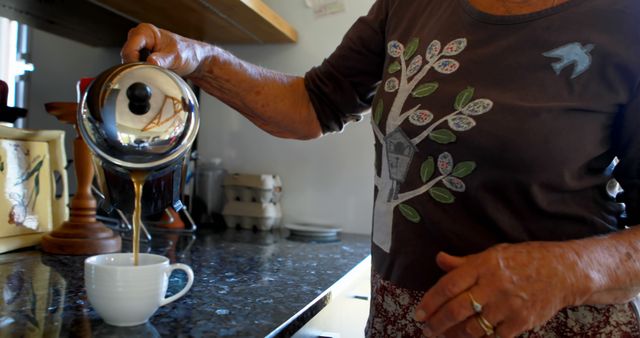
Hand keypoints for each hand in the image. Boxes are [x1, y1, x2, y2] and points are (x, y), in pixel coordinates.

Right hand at [121, 23, 212, 76]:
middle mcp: (140, 37)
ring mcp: (139, 46)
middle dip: (136, 66)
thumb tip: (151, 62)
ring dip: (139, 69)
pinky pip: (134, 65)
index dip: (133, 62)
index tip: (142, 71)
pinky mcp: (141, 55)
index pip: (129, 49)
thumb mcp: (176, 58)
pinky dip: (141, 70)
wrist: (194, 59)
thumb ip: (163, 60)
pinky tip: (152, 72)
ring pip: (129, 62)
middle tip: (150, 73)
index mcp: (146, 31)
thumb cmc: (187, 53)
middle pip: (126, 55)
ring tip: (154, 71)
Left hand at [414, 242, 594, 337]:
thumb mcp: (493, 253)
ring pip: (473, 327)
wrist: (564, 272)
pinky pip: (493, 336)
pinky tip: (470, 337)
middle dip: (437, 323)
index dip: (430, 301)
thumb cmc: (525, 260)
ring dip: (455, 334)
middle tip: (427, 330)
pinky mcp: (521, 322)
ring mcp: (508, 305)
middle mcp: (494, 285)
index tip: (419, 313)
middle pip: (457, 309)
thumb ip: (464, 262)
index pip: (448, 285)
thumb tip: (439, 259)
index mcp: (484, 265)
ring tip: (445, 336)